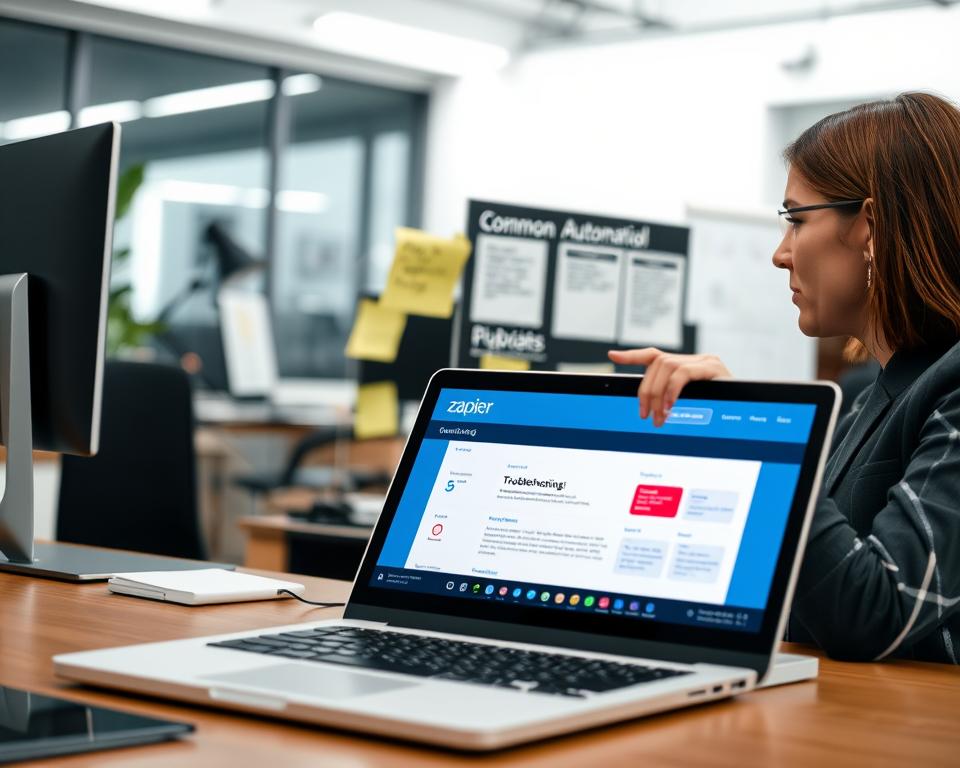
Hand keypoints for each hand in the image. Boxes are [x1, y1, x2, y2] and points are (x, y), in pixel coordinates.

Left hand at [607, 348, 731, 426]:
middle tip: (645, 416)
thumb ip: (671, 401)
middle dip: (645, 391)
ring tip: (659, 417)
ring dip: (657, 394)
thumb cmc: (721, 416)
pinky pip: (682, 373)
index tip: (612, 356)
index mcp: (687, 367)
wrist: (750, 414)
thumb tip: (648, 409)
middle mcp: (696, 359)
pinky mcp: (714, 368)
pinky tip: (669, 406)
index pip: (655, 356)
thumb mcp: (692, 408)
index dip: (632, 356)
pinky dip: (671, 390)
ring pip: (666, 366)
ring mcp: (706, 361)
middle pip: (657, 364)